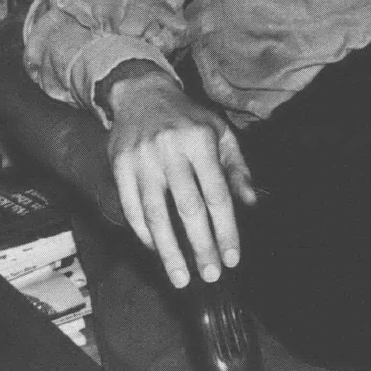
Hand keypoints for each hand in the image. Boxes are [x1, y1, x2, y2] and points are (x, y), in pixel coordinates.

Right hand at [105, 64, 256, 287]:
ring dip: (169, 251)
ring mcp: (142, 158)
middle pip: (188, 208)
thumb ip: (237, 168)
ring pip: (156, 213)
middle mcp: (171, 150)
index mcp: (201, 141)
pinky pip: (131, 207)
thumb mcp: (220, 133)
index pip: (217, 194)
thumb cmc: (188, 119)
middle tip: (211, 274)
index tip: (232, 258)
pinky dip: (143, 233)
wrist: (142, 93)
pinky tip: (156, 250)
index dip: (226, 230)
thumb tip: (250, 203)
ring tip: (181, 277)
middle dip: (201, 246)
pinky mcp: (119, 165)